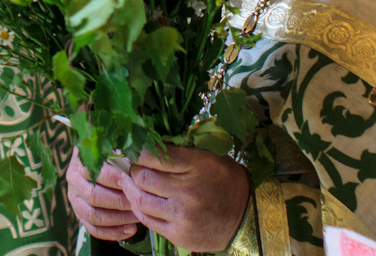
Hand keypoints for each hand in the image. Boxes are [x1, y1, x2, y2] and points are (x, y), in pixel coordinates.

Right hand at [66, 147, 140, 240]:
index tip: (131, 178)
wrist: (96, 160)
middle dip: (118, 200)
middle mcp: (74, 181)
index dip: (113, 177)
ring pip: (94, 215)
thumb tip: (133, 153)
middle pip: (94, 196)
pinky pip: (95, 229)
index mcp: (80, 162)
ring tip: (137, 215)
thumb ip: (119, 148)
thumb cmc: (109, 150)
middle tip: (137, 200)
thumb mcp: (110, 143)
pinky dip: (114, 232)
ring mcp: (75, 200)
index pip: (94, 172)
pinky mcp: (80, 216)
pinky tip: (131, 229)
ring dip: (118, 218)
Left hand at [119, 145, 250, 252]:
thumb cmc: (225, 180)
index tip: (130, 147)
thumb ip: (182, 150)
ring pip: (140, 200)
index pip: (156, 155)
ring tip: (130, 182)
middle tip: (130, 165)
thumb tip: (151, 141)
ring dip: (131, 189)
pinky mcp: (178, 236)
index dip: (138, 150)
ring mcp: (181, 216)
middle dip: (132, 169)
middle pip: (142, 177)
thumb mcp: (209, 156)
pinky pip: (148, 221)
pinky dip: (140, 208)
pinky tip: (140, 200)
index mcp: (197, 165)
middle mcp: (187, 191)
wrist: (245, 217)